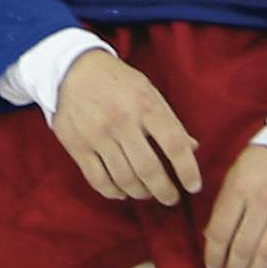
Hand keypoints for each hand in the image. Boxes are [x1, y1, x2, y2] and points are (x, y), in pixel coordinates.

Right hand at [48, 50, 202, 204]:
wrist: (73, 70)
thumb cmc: (118, 82)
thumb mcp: (148, 92)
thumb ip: (169, 121)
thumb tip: (192, 148)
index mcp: (145, 104)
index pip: (174, 144)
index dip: (188, 170)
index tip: (193, 186)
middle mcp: (122, 121)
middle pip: (149, 168)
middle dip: (165, 191)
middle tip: (171, 198)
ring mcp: (97, 134)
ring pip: (124, 178)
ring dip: (141, 193)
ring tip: (147, 193)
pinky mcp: (77, 145)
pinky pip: (98, 180)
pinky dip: (113, 192)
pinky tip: (122, 192)